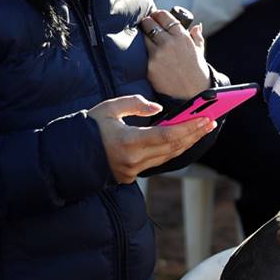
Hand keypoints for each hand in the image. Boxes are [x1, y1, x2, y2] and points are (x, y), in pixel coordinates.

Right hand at [87, 95, 217, 183]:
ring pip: (168, 157)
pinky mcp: (131, 176)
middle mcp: (132, 160)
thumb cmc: (89, 127)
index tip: (204, 119)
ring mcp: (132, 171)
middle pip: (172, 147)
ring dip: (187, 143)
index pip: (166, 136)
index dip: (188, 128)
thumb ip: (134, 104)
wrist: (69, 155)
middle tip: (210, 122)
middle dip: (193, 134)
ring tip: (202, 129)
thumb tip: (158, 109)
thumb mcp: (109, 108)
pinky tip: (184, 140)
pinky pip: (158, 162)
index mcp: (127, 142)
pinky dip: (173, 150)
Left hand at [141, 9, 209, 98]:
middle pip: (149, 23)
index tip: (155, 16)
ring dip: (143, 35)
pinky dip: (141, 50)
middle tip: (147, 25)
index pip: (164, 16)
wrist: (192, 94)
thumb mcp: (200, 52)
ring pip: (142, 36)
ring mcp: (158, 54)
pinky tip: (141, 52)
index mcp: (182, 37)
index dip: (157, 14)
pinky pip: (141, 53)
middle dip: (147, 22)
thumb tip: (197, 26)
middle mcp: (169, 43)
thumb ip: (197, 37)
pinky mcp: (149, 66)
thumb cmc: (197, 72)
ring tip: (144, 38)